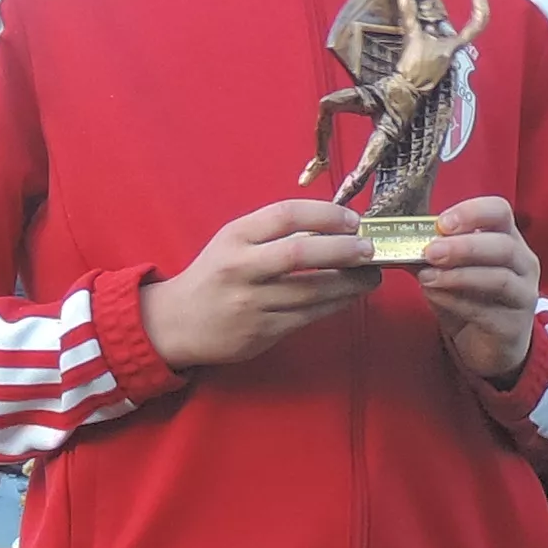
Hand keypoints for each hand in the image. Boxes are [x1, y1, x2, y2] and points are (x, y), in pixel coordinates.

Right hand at [145, 197, 378, 371]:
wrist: (176, 322)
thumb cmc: (214, 275)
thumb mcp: (232, 242)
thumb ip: (273, 233)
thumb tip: (331, 227)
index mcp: (235, 237)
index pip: (286, 215)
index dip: (325, 215)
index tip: (352, 220)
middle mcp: (241, 268)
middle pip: (300, 254)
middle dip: (343, 250)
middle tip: (369, 249)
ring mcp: (250, 303)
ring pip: (311, 291)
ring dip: (349, 283)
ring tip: (371, 275)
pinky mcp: (260, 333)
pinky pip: (307, 317)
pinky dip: (334, 305)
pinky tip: (349, 297)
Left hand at [412, 196, 541, 383]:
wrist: (487, 346)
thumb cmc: (470, 300)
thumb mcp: (448, 272)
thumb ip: (429, 256)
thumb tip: (398, 241)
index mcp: (508, 239)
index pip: (499, 211)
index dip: (472, 212)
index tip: (442, 223)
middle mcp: (523, 264)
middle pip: (503, 245)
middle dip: (463, 246)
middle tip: (430, 251)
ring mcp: (523, 295)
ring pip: (499, 278)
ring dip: (458, 275)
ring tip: (426, 277)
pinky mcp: (513, 325)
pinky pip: (486, 310)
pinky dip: (456, 301)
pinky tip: (434, 297)